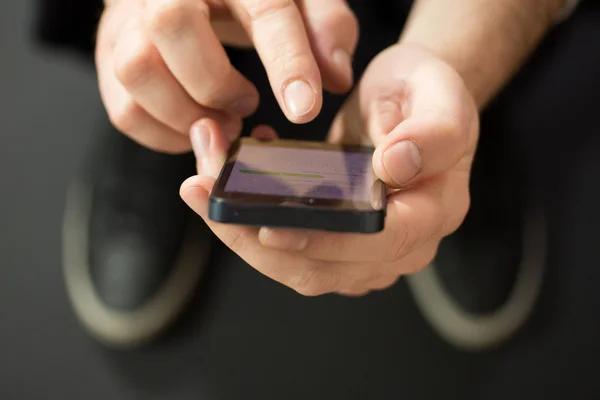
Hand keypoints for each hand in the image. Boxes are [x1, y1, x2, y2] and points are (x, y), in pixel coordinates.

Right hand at [96, 0, 357, 152]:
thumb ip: (327, 28)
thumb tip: (336, 77)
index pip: (263, 6)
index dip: (286, 60)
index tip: (304, 109)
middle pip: (170, 23)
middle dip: (215, 82)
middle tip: (246, 104)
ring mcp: (128, 17)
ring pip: (135, 69)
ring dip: (185, 113)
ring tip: (222, 120)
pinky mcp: (111, 51)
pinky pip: (123, 107)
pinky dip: (163, 134)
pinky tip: (195, 126)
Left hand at [181, 44, 478, 295]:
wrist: (408, 103)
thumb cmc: (423, 96)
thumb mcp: (439, 97)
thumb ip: (432, 133)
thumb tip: (395, 168)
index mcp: (432, 213)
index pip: (378, 241)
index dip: (323, 240)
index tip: (268, 226)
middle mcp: (399, 246)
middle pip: (322, 267)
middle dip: (254, 236)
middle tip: (203, 190)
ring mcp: (365, 253)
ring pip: (295, 267)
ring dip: (240, 233)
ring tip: (200, 187)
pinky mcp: (335, 246)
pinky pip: (287, 251)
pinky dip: (248, 225)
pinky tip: (224, 187)